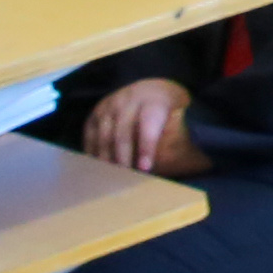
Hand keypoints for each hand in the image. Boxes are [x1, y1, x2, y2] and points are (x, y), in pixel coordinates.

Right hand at [84, 79, 207, 177]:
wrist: (154, 93)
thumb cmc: (171, 119)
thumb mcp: (181, 125)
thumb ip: (174, 142)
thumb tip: (159, 164)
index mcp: (156, 98)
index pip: (149, 121)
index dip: (146, 146)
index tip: (145, 168)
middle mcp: (130, 97)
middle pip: (122, 131)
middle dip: (123, 157)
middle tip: (126, 177)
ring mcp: (110, 104)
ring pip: (104, 135)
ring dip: (107, 159)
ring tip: (112, 178)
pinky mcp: (96, 113)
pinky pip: (90, 135)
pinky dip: (93, 153)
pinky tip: (98, 169)